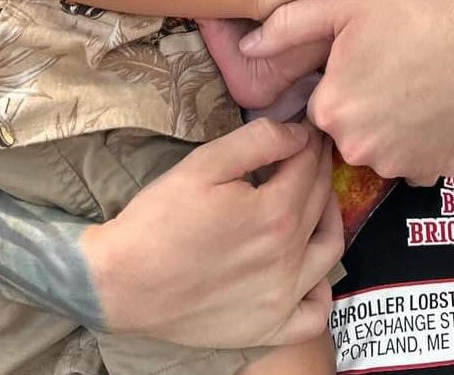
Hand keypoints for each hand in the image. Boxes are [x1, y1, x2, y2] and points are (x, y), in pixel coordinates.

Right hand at [88, 118, 342, 345]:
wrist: (122, 282)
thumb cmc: (160, 218)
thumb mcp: (204, 163)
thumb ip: (258, 141)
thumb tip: (299, 133)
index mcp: (276, 212)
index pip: (309, 164)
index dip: (311, 139)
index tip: (308, 127)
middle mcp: (289, 255)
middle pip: (321, 199)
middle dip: (321, 167)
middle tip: (313, 151)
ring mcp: (283, 296)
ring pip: (330, 250)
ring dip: (331, 215)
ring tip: (318, 198)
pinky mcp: (270, 327)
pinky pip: (316, 313)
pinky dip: (322, 291)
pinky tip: (309, 270)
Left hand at [240, 0, 453, 181]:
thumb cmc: (414, 14)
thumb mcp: (346, 5)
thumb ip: (289, 25)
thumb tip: (245, 46)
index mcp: (331, 109)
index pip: (319, 104)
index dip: (339, 79)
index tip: (362, 59)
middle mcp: (358, 149)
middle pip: (344, 129)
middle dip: (359, 105)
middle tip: (389, 70)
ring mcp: (396, 164)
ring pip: (375, 148)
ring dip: (385, 126)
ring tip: (411, 86)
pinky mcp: (428, 170)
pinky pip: (408, 163)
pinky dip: (414, 143)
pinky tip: (426, 110)